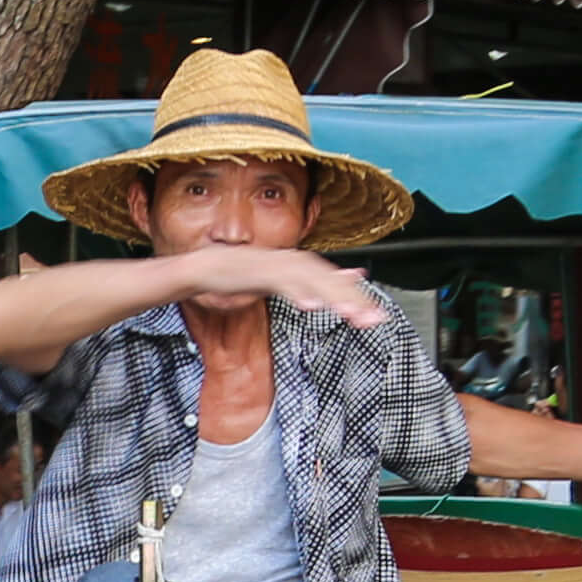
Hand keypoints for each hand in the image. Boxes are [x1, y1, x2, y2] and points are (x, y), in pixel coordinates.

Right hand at [160, 246, 394, 327]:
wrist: (202, 268)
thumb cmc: (239, 277)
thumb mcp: (278, 281)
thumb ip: (308, 283)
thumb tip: (336, 286)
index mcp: (299, 265)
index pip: (336, 281)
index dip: (359, 297)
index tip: (378, 317)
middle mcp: (292, 261)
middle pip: (331, 280)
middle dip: (355, 300)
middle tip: (374, 320)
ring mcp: (275, 265)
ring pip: (312, 279)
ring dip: (333, 297)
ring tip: (351, 315)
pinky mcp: (256, 271)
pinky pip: (281, 282)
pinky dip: (297, 292)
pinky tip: (311, 306)